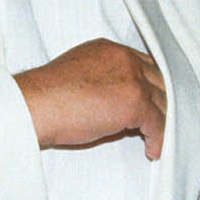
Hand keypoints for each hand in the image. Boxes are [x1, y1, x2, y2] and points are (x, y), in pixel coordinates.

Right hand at [14, 39, 166, 158]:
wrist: (35, 105)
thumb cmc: (47, 97)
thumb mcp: (80, 76)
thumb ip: (104, 81)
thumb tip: (117, 103)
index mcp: (110, 50)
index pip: (144, 64)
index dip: (151, 84)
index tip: (154, 100)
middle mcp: (125, 60)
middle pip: (159, 80)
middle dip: (162, 101)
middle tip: (162, 121)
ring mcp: (133, 80)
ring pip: (163, 101)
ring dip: (163, 121)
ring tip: (158, 137)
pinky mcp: (135, 103)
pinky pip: (158, 123)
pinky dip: (159, 139)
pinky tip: (152, 150)